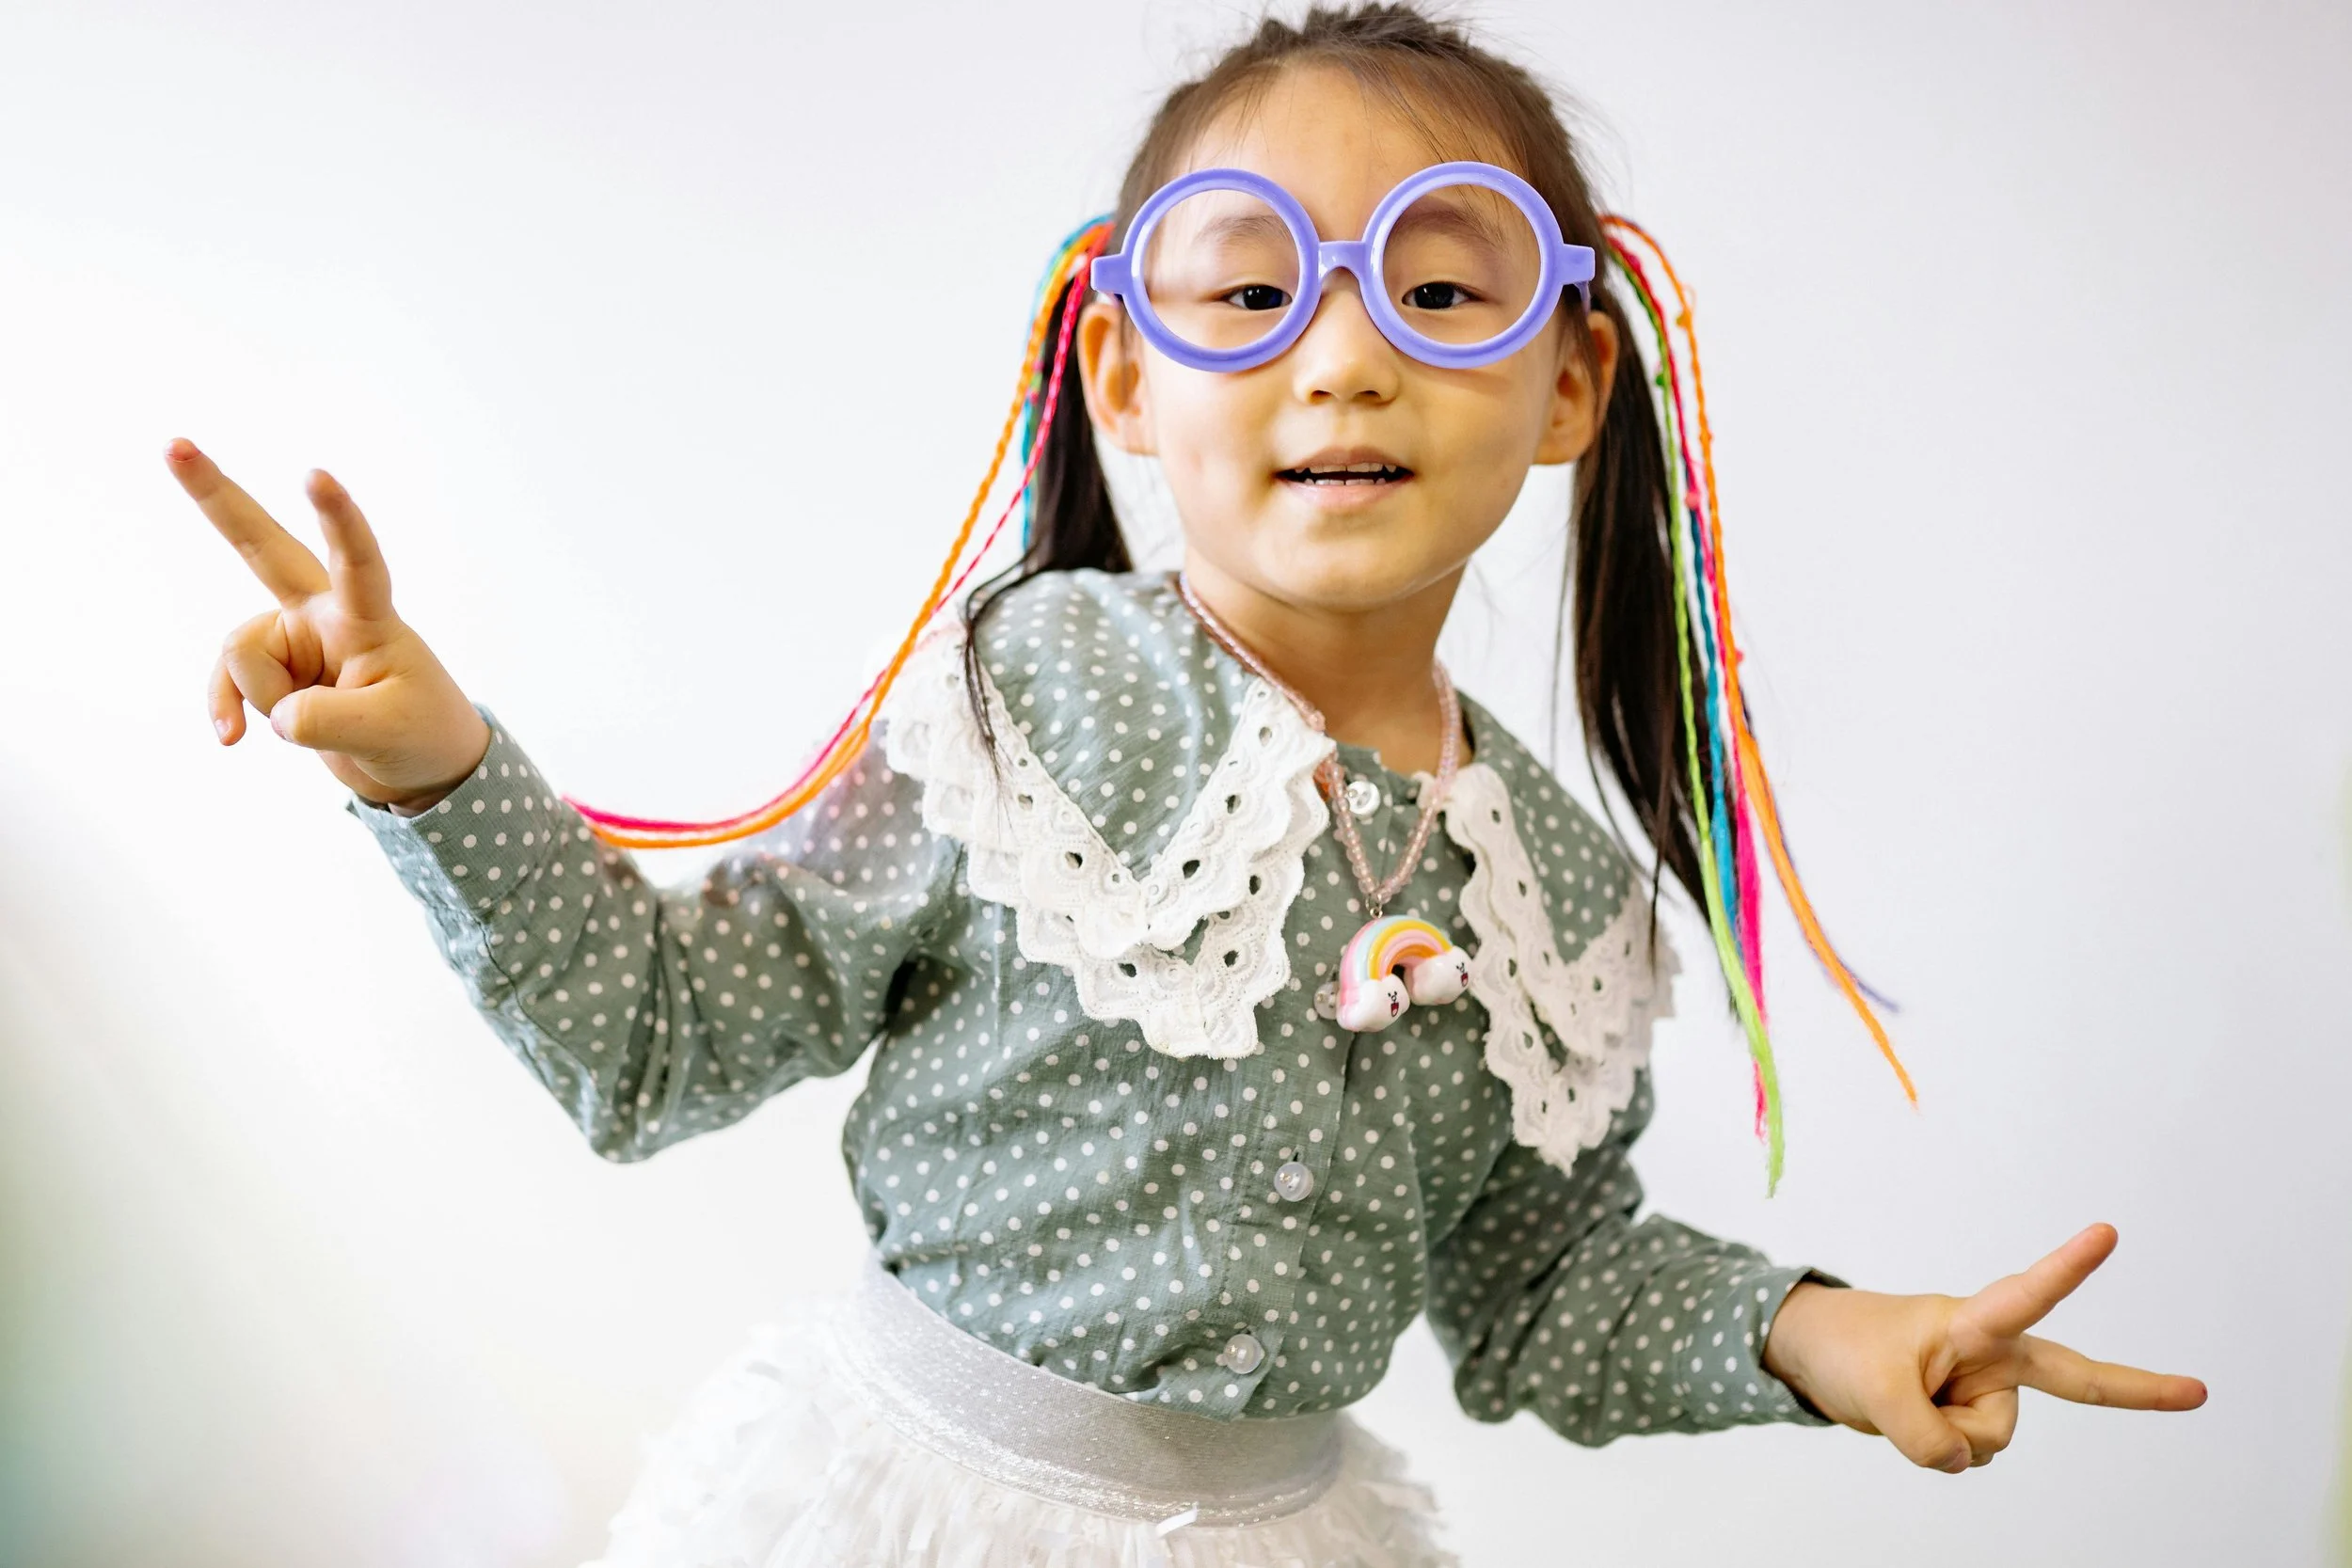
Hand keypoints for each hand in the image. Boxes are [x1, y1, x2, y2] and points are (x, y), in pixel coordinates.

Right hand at [170, 438, 490, 814]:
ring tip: (314, 722)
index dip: (337, 519)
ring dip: (264, 699)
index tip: (315, 474)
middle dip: (217, 496)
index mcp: (368, 617)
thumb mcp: (387, 731)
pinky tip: (232, 738)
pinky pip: (228, 682)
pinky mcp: (274, 666)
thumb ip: (325, 721)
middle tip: (174, 444)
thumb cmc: (422, 732)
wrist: (420, 762)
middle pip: (262, 546)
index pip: (358, 560)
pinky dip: (228, 709)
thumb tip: (272, 715)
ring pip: (242, 655)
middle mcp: (324, 614)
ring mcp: (293, 636)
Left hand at [1760, 1223, 2206, 1472]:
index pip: (2024, 1294)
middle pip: (2070, 1380)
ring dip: (1943, 1436)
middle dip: (2136, 1387)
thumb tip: (1968, 1460)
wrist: (1822, 1358)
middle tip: (2198, 1393)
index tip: (2108, 1231)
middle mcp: (1993, 1353)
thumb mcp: (1873, 1392)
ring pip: (1989, 1439)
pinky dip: (1938, 1449)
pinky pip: (1969, 1453)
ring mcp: (1988, 1386)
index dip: (2066, 1268)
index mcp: (1972, 1322)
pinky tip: (1914, 1420)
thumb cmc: (1849, 1349)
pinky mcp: (1974, 1414)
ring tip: (1906, 1402)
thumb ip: (1925, 1435)